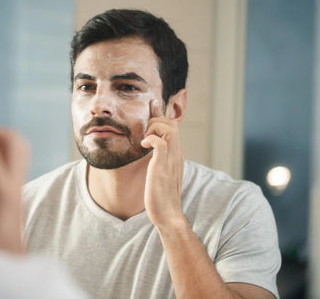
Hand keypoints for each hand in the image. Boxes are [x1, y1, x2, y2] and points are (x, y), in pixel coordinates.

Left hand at [141, 100, 184, 227]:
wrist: (168, 215)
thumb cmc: (161, 197)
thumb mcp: (162, 173)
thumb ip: (161, 160)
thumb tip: (157, 149)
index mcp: (176, 154)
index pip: (173, 127)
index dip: (162, 115)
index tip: (153, 105)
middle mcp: (176, 154)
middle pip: (173, 123)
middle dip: (157, 118)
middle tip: (145, 128)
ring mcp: (171, 159)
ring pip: (169, 128)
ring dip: (154, 128)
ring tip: (145, 140)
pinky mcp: (162, 166)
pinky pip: (161, 143)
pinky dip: (151, 139)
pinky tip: (143, 146)